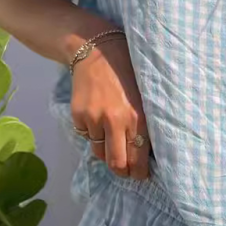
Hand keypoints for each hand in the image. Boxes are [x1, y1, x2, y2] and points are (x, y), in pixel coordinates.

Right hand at [71, 37, 150, 179]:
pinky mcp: (78, 116)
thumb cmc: (128, 72)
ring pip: (99, 152)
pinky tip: (98, 117)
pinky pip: (87, 136)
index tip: (140, 175)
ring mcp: (94, 119)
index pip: (138, 158)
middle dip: (122, 171)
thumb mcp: (145, 96)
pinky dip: (93, 134)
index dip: (139, 173)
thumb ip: (144, 123)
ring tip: (112, 138)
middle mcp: (115, 122)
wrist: (96, 50)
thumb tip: (147, 152)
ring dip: (106, 151)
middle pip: (117, 164)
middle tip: (126, 170)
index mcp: (138, 118)